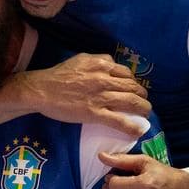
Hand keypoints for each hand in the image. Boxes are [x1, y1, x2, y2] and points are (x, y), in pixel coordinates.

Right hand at [17, 54, 149, 136]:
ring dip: (143, 108)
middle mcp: (104, 79)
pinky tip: (139, 130)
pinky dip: (132, 126)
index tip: (135, 89)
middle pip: (132, 87)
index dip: (134, 82)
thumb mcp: (80, 59)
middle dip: (142, 95)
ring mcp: (100, 96)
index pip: (126, 73)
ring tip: (146, 113)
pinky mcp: (95, 113)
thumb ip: (97, 60)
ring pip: (131, 102)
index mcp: (101, 64)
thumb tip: (110, 63)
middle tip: (143, 102)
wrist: (41, 90)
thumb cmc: (58, 75)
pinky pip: (119, 120)